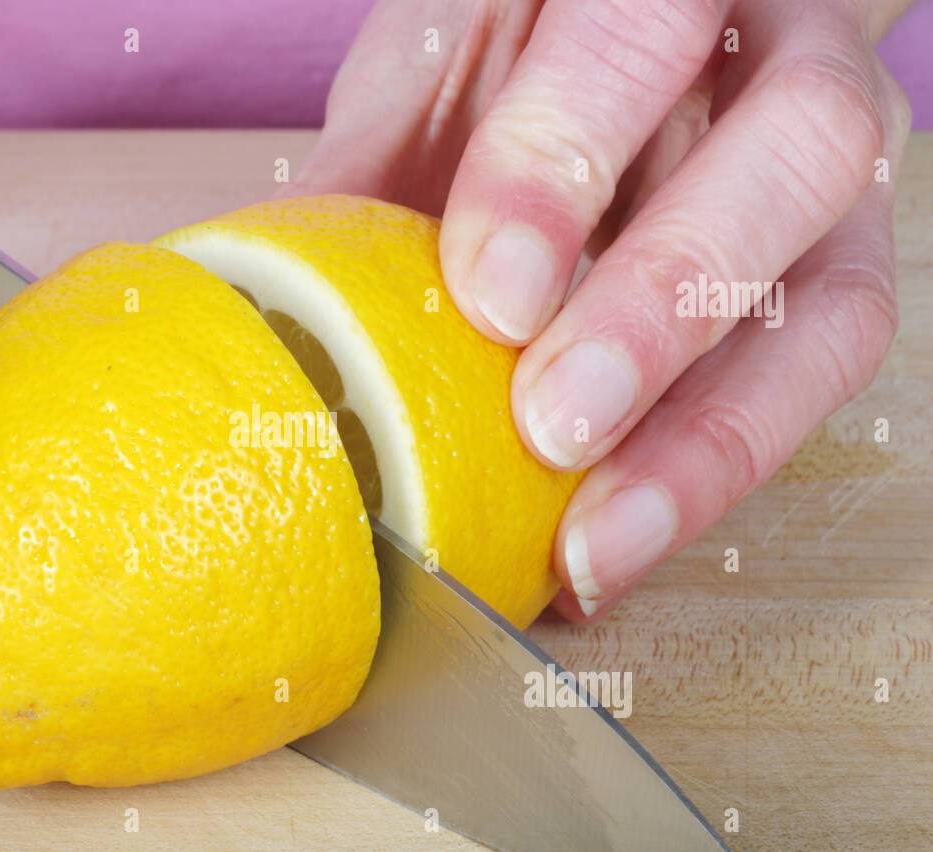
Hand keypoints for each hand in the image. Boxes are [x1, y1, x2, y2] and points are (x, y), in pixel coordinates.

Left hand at [285, 0, 911, 619]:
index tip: (490, 291)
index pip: (644, 29)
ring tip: (593, 544)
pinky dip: (705, 483)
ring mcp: (824, 188)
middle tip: (553, 422)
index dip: (567, 161)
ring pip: (834, 307)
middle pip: (795, 155)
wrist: (609, 73)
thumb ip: (381, 158)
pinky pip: (805, 394)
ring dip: (708, 441)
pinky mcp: (827, 291)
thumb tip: (265, 296)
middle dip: (666, 302)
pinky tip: (608, 552)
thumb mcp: (433, 74)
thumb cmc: (513, 60)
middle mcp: (779, 62)